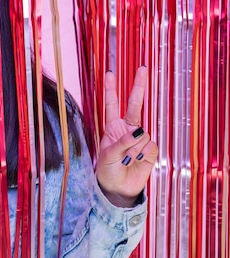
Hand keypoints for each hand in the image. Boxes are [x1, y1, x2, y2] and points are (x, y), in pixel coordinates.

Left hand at [96, 66, 157, 206]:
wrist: (118, 189)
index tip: (110, 73)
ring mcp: (140, 138)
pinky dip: (142, 153)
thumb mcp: (107, 156)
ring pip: (141, 133)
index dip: (111, 90)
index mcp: (112, 128)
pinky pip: (149, 145)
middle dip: (138, 87)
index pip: (111, 105)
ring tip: (125, 159)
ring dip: (133, 147)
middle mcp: (127, 129)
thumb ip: (120, 143)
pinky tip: (136, 160)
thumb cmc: (108, 171)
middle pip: (134, 105)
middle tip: (142, 68)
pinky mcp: (150, 149)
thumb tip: (138, 132)